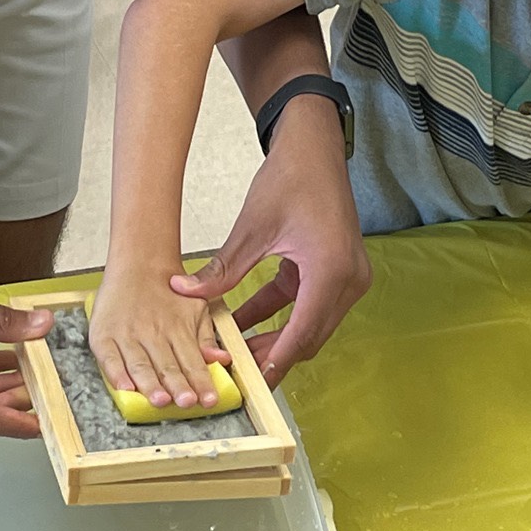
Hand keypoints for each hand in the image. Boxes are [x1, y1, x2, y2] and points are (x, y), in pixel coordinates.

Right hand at [88, 269, 232, 410]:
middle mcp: (153, 333)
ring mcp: (127, 334)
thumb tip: (220, 359)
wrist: (138, 262)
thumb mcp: (196, 307)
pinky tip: (125, 387)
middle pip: (167, 366)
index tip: (209, 400)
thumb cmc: (168, 290)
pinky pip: (109, 358)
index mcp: (178, 329)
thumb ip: (206, 337)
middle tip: (186, 402)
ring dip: (150, 384)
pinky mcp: (103, 335)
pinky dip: (116, 373)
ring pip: (140, 365)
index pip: (192, 362)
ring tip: (160, 400)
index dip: (201, 382)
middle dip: (178, 386)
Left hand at [172, 95, 369, 385]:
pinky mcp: (338, 270)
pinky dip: (280, 312)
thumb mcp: (251, 228)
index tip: (249, 382)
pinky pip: (308, 302)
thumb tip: (182, 291)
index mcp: (330, 271)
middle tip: (235, 370)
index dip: (274, 361)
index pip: (302, 332)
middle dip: (272, 354)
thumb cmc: (291, 178)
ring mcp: (347, 276)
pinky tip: (245, 320)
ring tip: (235, 350)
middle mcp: (348, 280)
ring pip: (310, 323)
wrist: (315, 148)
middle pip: (309, 335)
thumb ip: (221, 268)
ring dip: (276, 335)